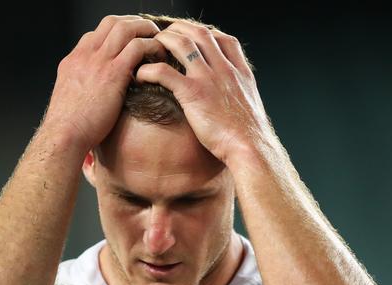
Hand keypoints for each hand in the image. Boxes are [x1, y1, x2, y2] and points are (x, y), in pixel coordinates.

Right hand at [42, 15, 165, 151]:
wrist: (64, 135)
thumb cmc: (69, 127)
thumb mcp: (71, 99)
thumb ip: (84, 88)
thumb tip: (97, 93)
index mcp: (73, 60)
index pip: (95, 34)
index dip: (115, 35)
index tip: (129, 44)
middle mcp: (85, 55)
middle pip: (111, 22)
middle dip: (133, 23)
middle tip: (148, 34)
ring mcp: (98, 61)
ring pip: (126, 28)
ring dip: (145, 30)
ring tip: (159, 41)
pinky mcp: (114, 73)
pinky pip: (137, 47)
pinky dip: (152, 47)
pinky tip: (160, 58)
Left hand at [135, 20, 274, 163]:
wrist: (251, 148)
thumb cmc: (250, 136)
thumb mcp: (251, 107)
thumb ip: (240, 95)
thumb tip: (232, 100)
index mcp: (240, 73)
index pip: (225, 39)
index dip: (207, 34)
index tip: (193, 39)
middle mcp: (225, 70)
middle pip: (200, 33)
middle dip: (180, 29)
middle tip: (165, 36)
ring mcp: (209, 79)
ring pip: (182, 43)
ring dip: (163, 41)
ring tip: (150, 48)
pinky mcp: (193, 93)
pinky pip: (164, 72)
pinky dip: (149, 70)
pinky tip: (141, 75)